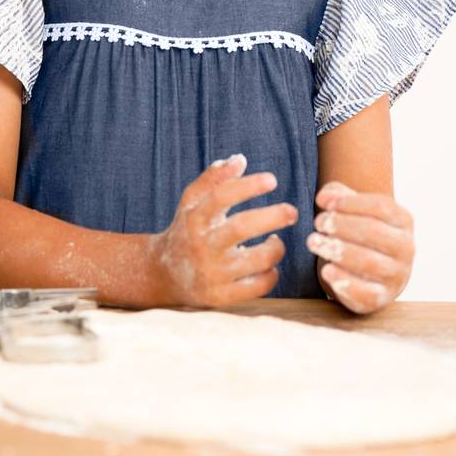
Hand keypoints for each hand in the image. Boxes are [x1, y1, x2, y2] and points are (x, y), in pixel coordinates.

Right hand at [148, 154, 299, 307]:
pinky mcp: (221, 296)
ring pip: (257, 259)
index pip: (221, 196)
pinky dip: (271, 275)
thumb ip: (213, 179)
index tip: (272, 180)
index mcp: (194, 218)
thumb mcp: (191, 203)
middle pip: (242, 227)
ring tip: (276, 241)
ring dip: (275, 249)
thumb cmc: (186, 231)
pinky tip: (270, 266)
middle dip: (273, 216)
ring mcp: (212, 273)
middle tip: (292, 211)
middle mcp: (202, 245)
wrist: (163, 275)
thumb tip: (240, 159)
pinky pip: (258, 286)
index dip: (248, 186)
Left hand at [308, 181, 413, 314]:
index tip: (325, 204)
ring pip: (369, 262)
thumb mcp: (353, 209)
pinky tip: (326, 270)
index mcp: (403, 221)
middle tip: (318, 223)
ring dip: (337, 250)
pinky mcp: (382, 297)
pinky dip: (345, 282)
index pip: (381, 206)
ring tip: (314, 242)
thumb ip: (338, 196)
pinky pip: (366, 293)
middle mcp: (406, 248)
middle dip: (341, 225)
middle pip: (374, 232)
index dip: (350, 203)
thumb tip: (324, 198)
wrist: (372, 272)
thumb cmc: (360, 233)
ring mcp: (397, 275)